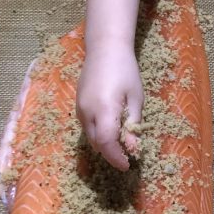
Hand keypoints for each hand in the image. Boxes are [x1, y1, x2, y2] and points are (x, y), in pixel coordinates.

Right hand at [75, 43, 143, 170]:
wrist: (105, 48)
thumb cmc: (125, 70)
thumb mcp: (135, 97)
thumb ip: (132, 124)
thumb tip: (133, 148)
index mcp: (103, 109)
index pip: (106, 143)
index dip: (116, 158)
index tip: (127, 165)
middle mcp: (86, 111)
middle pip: (96, 143)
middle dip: (110, 153)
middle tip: (127, 156)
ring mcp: (79, 108)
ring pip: (89, 136)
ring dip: (104, 144)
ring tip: (120, 142)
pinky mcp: (78, 104)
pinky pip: (86, 126)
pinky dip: (97, 133)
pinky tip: (110, 128)